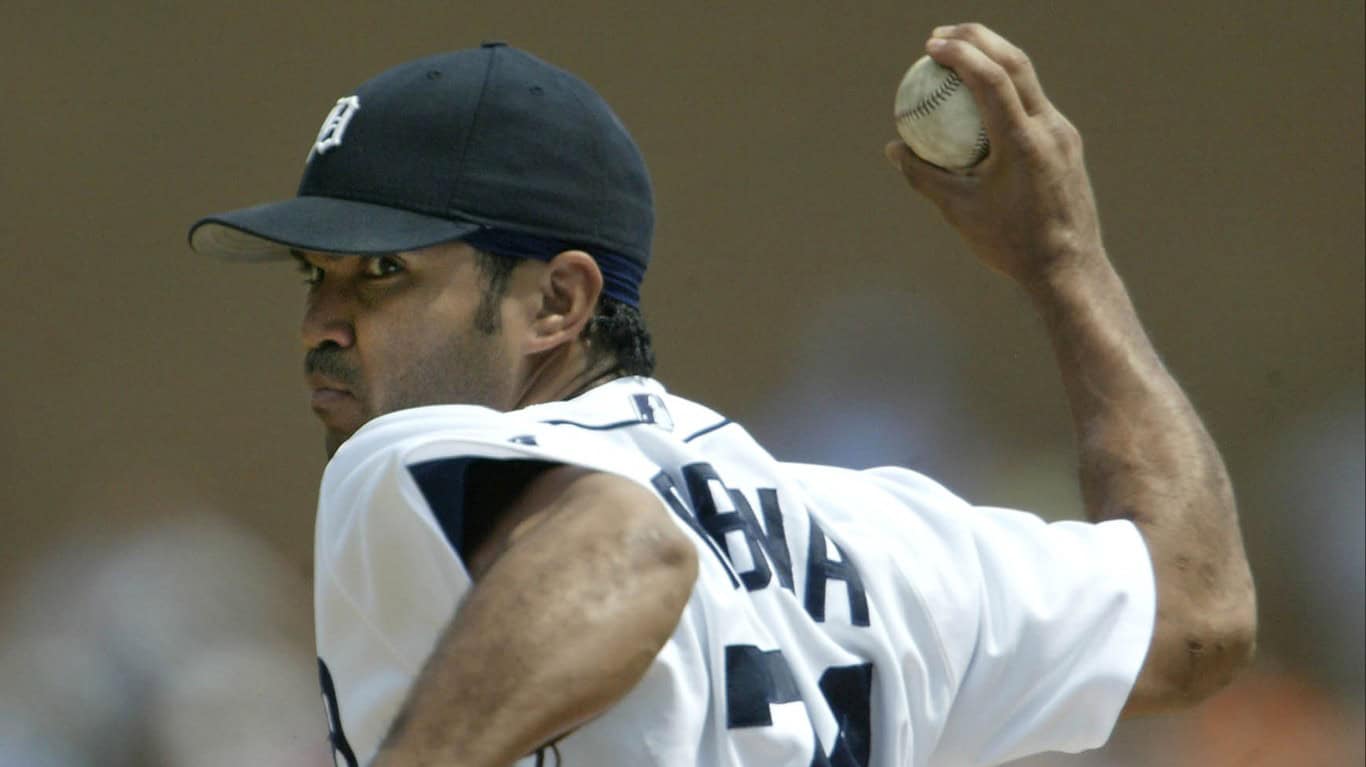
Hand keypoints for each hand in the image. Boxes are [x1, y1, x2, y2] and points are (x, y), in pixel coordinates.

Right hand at [886, 23, 1103, 288]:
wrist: (1069, 269)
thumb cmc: (1010, 245)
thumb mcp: (958, 211)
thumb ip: (923, 175)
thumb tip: (894, 149)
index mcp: (1023, 142)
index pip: (992, 79)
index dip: (960, 53)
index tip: (930, 47)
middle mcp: (1049, 128)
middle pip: (1015, 62)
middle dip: (977, 38)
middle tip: (941, 35)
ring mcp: (1063, 133)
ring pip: (1028, 78)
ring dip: (993, 57)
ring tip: (959, 57)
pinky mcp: (1067, 143)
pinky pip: (1033, 103)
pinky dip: (1005, 89)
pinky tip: (981, 100)